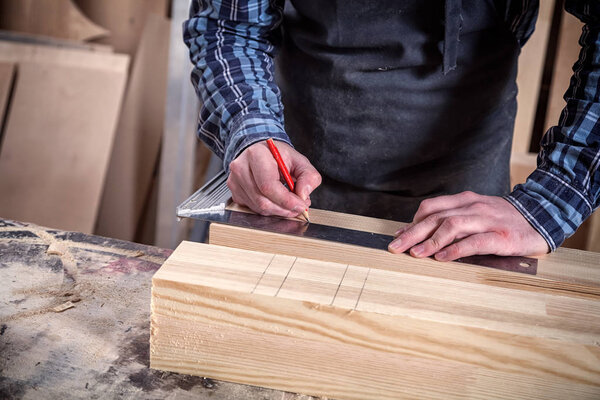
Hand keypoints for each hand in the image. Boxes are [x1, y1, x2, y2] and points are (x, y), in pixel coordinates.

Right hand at [227, 140, 321, 217]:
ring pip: (258, 208)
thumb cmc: (278, 156)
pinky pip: (253, 209)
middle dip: (284, 209)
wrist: (260, 152)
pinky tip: (276, 201)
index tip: (300, 205)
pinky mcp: (235, 193)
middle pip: (262, 200)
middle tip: (298, 208)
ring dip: (278, 211)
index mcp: (256, 155)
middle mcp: (241, 168)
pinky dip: (269, 210)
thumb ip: (308, 176)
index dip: (286, 200)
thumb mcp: (299, 161)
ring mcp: (235, 182)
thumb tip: (303, 195)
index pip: (268, 185)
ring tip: (290, 204)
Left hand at [388, 191, 548, 260]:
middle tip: (395, 247)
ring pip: (452, 226)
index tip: (397, 236)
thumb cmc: (504, 220)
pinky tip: (442, 258)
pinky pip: (474, 241)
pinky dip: (455, 249)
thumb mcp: (476, 214)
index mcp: (465, 201)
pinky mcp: (501, 236)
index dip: (412, 221)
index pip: (431, 207)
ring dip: (430, 241)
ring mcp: (487, 220)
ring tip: (415, 254)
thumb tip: (421, 235)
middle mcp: (473, 207)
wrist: (543, 217)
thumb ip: (452, 220)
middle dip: (412, 233)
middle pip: (436, 217)